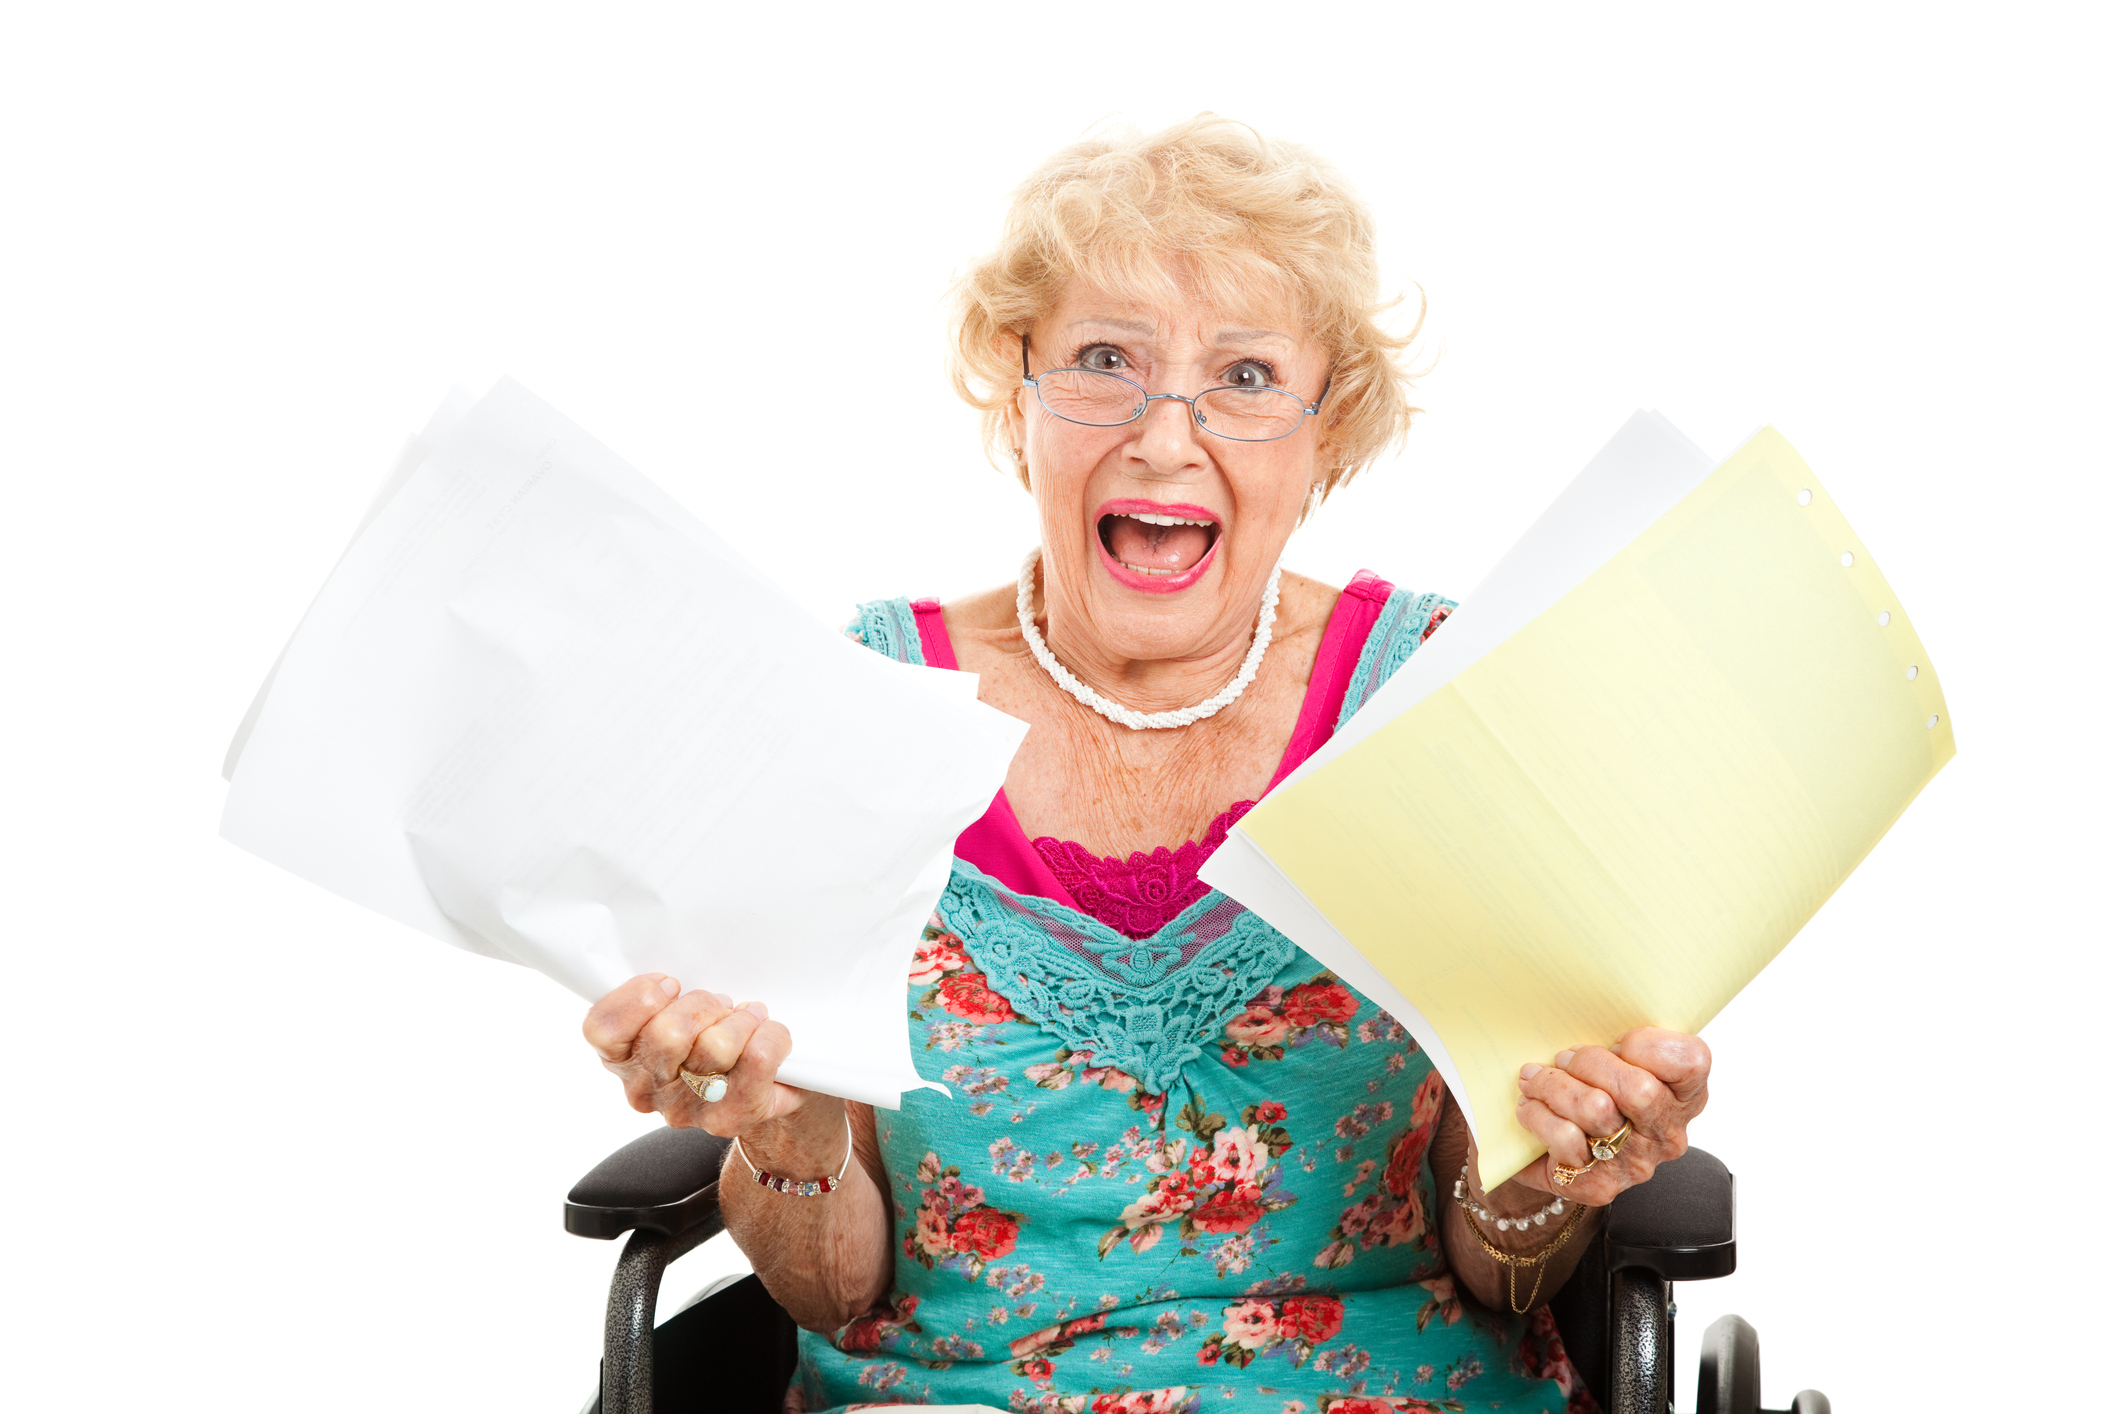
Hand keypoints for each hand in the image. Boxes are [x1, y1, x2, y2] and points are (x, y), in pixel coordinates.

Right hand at [582, 974, 809, 1135]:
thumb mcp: (675, 1009)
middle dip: (703, 1005)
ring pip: (715, 1046)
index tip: (671, 984)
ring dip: (740, 1021)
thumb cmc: (712, 1033)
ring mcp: (686, 1109)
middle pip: (667, 1034)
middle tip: (720, 1004)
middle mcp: (645, 1090)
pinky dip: (772, 1036)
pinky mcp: (731, 1118)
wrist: (765, 1084)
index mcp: (621, 1058)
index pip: (602, 1029)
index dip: (639, 998)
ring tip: (746, 1020)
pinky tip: (767, 1035)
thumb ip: (662, 994)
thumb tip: (676, 972)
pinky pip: (757, 1058)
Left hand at [1508, 1026, 1710, 1206]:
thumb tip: (1578, 1006)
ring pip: (1598, 1110)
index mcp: (1684, 1095)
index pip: (1692, 1062)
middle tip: (1562, 1058)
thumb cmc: (1591, 1091)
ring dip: (1556, 1086)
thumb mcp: (1615, 1059)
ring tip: (1535, 1079)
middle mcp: (1666, 1133)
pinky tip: (1529, 1108)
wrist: (1557, 1155)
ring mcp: (1635, 1163)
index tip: (1617, 1041)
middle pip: (1639, 1089)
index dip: (1649, 1045)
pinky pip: (1566, 1140)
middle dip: (1589, 1063)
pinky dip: (1538, 1115)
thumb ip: (1617, 1040)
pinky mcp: (1599, 1185)